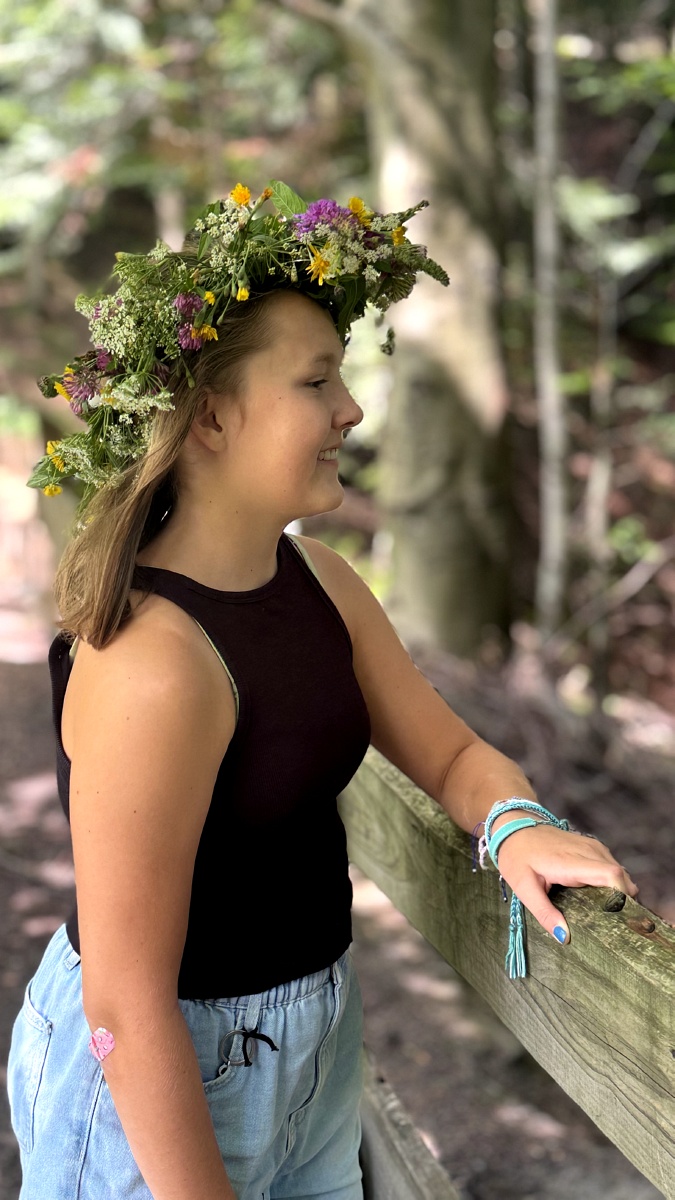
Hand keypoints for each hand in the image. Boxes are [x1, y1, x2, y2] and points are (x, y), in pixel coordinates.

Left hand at [495, 824, 639, 944]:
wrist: (514, 828)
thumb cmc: (517, 857)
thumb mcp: (524, 888)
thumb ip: (544, 912)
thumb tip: (564, 937)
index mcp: (572, 862)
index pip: (612, 876)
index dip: (621, 898)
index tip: (617, 920)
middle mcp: (588, 851)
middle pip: (622, 878)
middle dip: (623, 902)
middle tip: (613, 925)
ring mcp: (592, 846)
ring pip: (620, 873)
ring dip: (619, 893)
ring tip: (607, 914)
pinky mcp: (593, 846)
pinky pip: (612, 866)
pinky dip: (613, 883)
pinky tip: (601, 898)